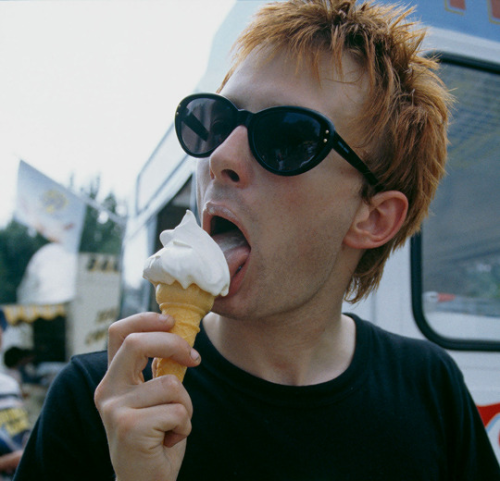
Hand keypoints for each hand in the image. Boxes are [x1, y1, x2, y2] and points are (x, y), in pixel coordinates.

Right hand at [94, 313, 200, 480]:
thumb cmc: (156, 435)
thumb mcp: (153, 396)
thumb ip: (158, 369)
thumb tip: (180, 334)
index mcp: (114, 378)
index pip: (119, 332)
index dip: (146, 319)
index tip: (172, 321)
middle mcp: (108, 390)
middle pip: (138, 343)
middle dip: (174, 344)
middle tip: (194, 358)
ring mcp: (115, 409)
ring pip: (171, 384)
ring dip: (186, 405)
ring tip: (175, 424)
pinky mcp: (130, 428)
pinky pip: (176, 410)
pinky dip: (185, 425)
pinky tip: (171, 439)